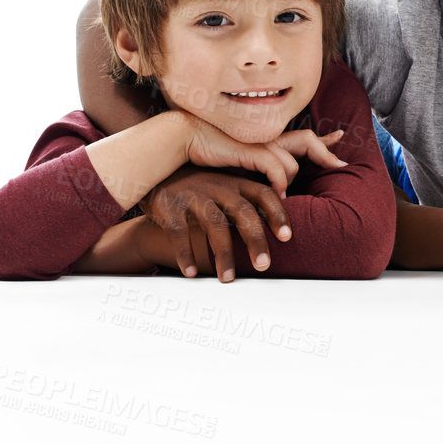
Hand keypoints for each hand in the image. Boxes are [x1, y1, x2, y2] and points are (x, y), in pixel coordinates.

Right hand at [141, 126, 343, 281]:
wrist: (155, 165)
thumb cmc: (197, 184)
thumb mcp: (225, 185)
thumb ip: (247, 200)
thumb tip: (276, 225)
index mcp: (236, 183)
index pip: (265, 195)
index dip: (278, 214)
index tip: (287, 238)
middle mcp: (218, 187)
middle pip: (244, 212)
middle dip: (255, 240)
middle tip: (264, 265)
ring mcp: (194, 195)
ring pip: (215, 224)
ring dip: (223, 254)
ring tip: (227, 278)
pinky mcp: (169, 205)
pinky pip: (179, 231)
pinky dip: (185, 253)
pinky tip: (191, 272)